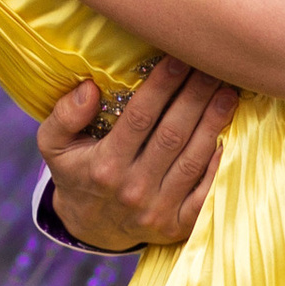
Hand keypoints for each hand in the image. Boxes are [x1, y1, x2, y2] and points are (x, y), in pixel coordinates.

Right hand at [37, 58, 235, 252]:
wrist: (92, 228)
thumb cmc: (77, 173)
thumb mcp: (54, 145)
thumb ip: (64, 115)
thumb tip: (89, 88)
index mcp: (104, 167)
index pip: (139, 118)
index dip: (162, 86)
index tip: (178, 58)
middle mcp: (133, 190)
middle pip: (173, 135)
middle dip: (196, 96)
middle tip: (213, 67)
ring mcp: (158, 210)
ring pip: (193, 159)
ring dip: (214, 123)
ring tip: (228, 92)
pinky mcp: (179, 226)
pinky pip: (206, 193)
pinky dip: (219, 165)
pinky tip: (231, 136)